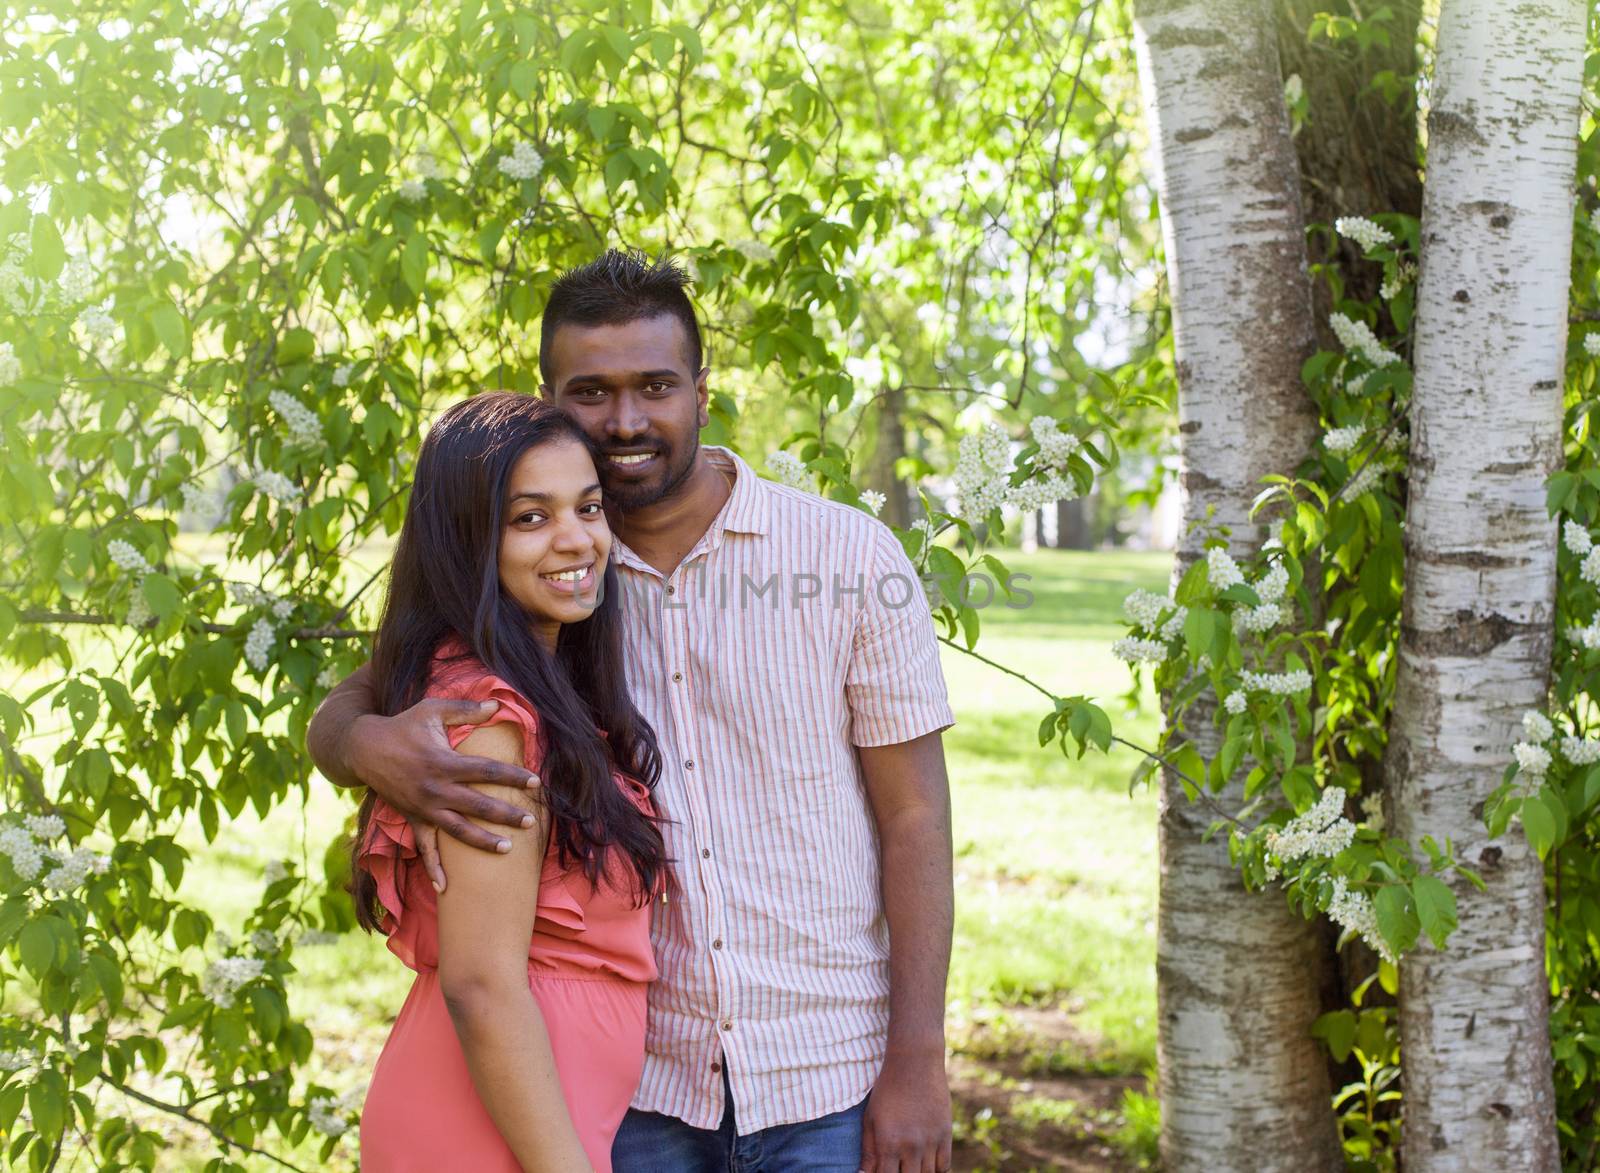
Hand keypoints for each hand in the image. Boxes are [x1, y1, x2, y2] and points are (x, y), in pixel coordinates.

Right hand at [346, 698, 540, 892]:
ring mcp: (423, 808)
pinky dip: (434, 868)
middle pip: (478, 805)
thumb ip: (466, 709)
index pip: (487, 771)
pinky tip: (445, 888)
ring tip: (507, 849)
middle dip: (506, 814)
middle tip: (531, 822)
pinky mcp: (413, 819)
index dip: (513, 776)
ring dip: (483, 841)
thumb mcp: (433, 710)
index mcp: (444, 762)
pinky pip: (424, 848)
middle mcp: (436, 789)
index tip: (536, 783)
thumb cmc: (403, 726)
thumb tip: (498, 704)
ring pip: (458, 830)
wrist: (364, 748)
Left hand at [860, 1050, 951, 1172]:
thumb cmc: (887, 1090)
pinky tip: (927, 1165)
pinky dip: (936, 1170)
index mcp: (888, 1143)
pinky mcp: (945, 1134)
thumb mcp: (871, 1118)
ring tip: (910, 1166)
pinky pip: (944, 1166)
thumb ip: (868, 1151)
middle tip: (898, 1167)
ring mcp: (930, 1141)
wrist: (914, 1063)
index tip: (884, 1172)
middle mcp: (910, 1146)